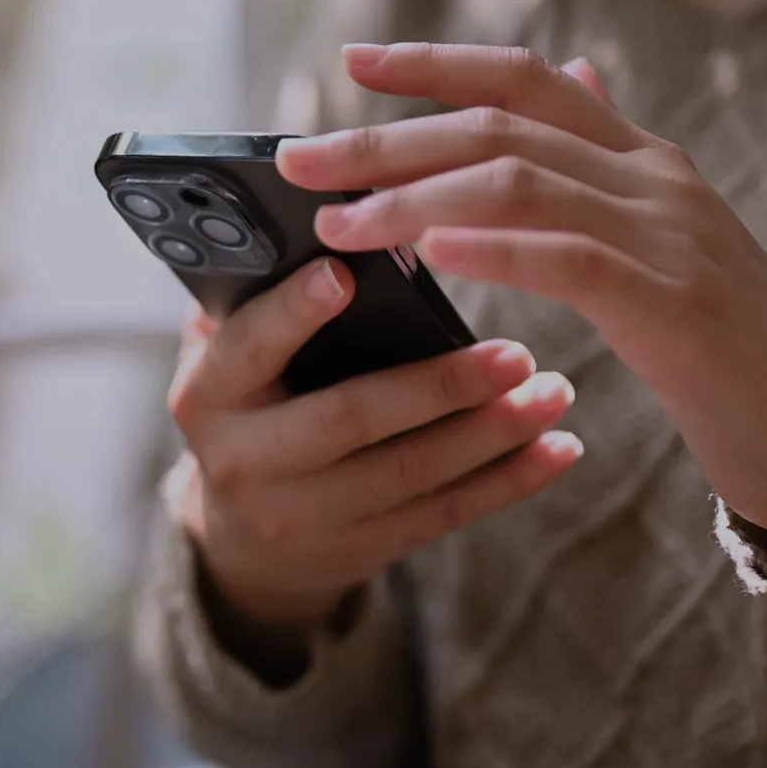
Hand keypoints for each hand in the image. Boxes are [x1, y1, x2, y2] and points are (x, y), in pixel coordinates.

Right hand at [164, 256, 581, 627]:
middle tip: (514, 351)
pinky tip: (559, 449)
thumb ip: (255, 301)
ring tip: (553, 390)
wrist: (248, 541)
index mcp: (207, 396)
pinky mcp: (361, 549)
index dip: (292, 314)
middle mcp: (247, 461)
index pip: (248, 349)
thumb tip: (323, 218)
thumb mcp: (230, 360)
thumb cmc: (252, 407)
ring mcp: (305, 514)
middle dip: (437, 386)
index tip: (344, 272)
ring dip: (492, 433)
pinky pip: (444, 515)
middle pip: (348, 419)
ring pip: (410, 473)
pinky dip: (509, 482)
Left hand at [277, 43, 766, 544]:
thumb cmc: (723, 339)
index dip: (439, 62)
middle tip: (300, 158)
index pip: (531, 77)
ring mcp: (668, 234)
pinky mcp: (674, 303)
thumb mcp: (664, 231)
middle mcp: (654, 177)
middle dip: (388, 138)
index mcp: (644, 157)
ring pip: (519, 181)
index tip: (354, 62)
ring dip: (414, 198)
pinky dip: (493, 248)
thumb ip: (609, 158)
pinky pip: (569, 258)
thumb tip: (574, 68)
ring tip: (339, 222)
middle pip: (501, 125)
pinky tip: (430, 253)